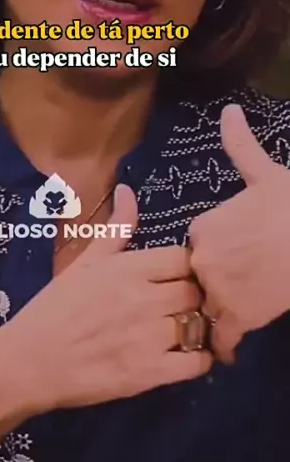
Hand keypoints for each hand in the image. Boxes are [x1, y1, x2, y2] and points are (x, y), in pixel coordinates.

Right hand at [2, 184, 210, 411]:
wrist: (31, 361)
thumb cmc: (57, 307)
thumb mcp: (85, 262)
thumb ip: (115, 228)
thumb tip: (127, 189)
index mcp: (129, 268)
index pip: (183, 257)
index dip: (184, 267)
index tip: (176, 277)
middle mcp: (144, 299)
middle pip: (196, 291)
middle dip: (191, 297)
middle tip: (179, 306)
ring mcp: (150, 338)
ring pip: (198, 325)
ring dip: (196, 328)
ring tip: (183, 331)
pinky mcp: (151, 374)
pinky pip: (197, 363)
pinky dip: (199, 360)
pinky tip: (184, 356)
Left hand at [189, 104, 289, 363]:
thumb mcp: (266, 173)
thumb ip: (240, 146)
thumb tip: (228, 111)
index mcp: (204, 227)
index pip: (196, 246)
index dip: (211, 252)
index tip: (226, 257)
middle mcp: (202, 260)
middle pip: (197, 280)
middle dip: (207, 286)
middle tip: (224, 292)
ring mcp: (218, 291)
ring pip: (206, 309)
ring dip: (213, 316)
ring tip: (220, 323)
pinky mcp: (238, 317)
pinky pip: (221, 337)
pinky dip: (224, 345)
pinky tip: (229, 351)